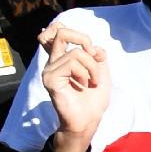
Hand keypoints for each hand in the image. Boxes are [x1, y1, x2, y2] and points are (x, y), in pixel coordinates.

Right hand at [37, 24, 109, 151]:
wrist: (89, 120)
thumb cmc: (93, 99)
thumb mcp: (101, 71)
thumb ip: (97, 55)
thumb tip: (94, 47)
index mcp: (62, 59)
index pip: (55, 31)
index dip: (74, 32)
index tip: (90, 48)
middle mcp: (53, 62)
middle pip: (60, 31)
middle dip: (83, 39)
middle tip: (95, 56)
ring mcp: (50, 70)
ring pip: (75, 52)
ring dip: (92, 66)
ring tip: (93, 81)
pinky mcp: (50, 78)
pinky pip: (71, 62)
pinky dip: (86, 72)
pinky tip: (85, 84)